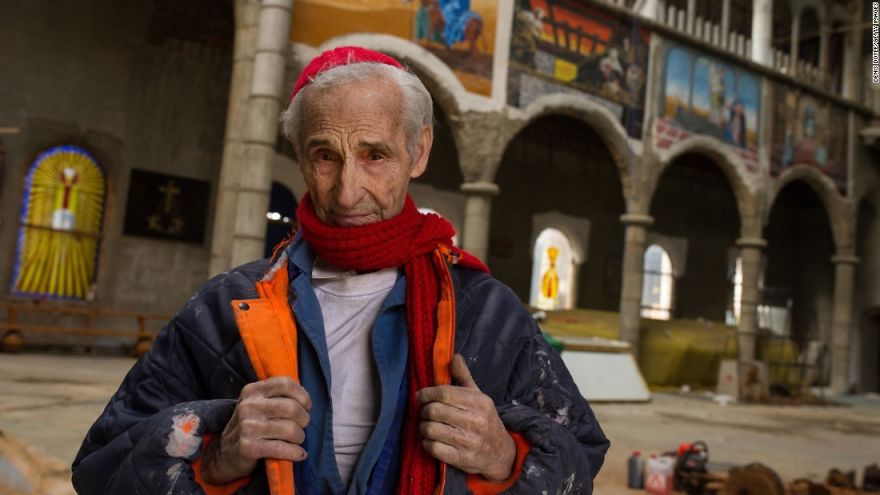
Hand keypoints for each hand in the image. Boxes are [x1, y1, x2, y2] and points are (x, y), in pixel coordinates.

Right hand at [200, 376, 310, 483]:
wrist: (223, 454)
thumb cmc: (250, 426)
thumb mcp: (258, 404)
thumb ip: (278, 396)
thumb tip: (306, 399)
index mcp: (252, 391)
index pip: (285, 384)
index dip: (303, 395)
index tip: (306, 406)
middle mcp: (248, 406)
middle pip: (292, 408)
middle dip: (304, 419)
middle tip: (302, 426)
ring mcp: (247, 427)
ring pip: (290, 429)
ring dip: (300, 437)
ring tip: (297, 441)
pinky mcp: (248, 448)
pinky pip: (282, 448)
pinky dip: (296, 452)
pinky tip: (299, 454)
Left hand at [418, 354, 515, 481]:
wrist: (501, 453)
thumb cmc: (485, 421)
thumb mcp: (479, 397)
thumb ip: (464, 377)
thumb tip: (454, 357)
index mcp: (479, 402)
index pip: (444, 393)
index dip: (426, 393)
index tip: (421, 396)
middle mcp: (475, 421)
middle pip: (434, 410)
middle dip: (424, 411)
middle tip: (426, 412)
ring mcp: (468, 441)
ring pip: (431, 429)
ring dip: (423, 427)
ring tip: (428, 426)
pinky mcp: (461, 459)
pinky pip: (433, 448)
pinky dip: (426, 443)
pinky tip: (431, 439)